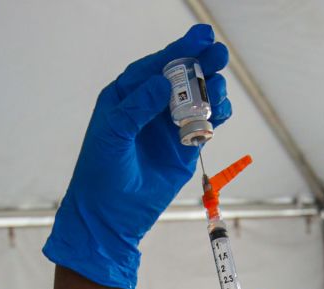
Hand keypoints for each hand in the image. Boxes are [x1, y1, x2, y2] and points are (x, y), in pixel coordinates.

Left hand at [43, 24, 231, 288]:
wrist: (109, 216)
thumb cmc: (101, 174)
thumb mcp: (112, 136)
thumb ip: (136, 108)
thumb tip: (162, 81)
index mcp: (127, 97)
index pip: (156, 66)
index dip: (179, 50)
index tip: (200, 37)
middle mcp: (150, 108)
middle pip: (181, 78)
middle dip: (201, 64)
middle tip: (219, 54)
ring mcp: (168, 127)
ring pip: (197, 99)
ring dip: (211, 89)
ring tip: (219, 86)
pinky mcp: (184, 148)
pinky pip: (205, 125)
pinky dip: (216, 116)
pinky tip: (222, 110)